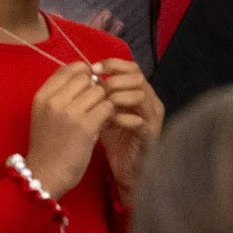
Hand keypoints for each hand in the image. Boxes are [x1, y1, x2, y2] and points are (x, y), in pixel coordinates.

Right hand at [26, 61, 115, 197]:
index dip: (83, 74)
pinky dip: (110, 114)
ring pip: (99, 91)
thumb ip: (60, 96)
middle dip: (94, 88)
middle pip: (85, 78)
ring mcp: (69, 112)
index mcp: (42, 95)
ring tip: (100, 115)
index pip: (68, 69)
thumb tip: (88, 78)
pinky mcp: (86, 126)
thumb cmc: (47, 145)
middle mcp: (54, 100)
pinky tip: (105, 123)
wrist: (45, 173)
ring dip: (103, 102)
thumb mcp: (44, 115)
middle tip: (95, 104)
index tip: (88, 87)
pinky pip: (107, 107)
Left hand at [92, 58, 162, 196]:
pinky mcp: (151, 134)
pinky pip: (139, 120)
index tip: (92, 68)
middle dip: (114, 79)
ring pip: (140, 95)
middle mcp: (150, 101)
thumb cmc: (113, 139)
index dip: (112, 64)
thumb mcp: (102, 112)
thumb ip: (96, 94)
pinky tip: (107, 121)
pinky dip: (121, 118)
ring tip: (101, 103)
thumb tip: (79, 75)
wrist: (124, 168)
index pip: (131, 67)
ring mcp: (153, 117)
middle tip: (96, 87)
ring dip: (117, 96)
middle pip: (137, 77)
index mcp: (139, 92)